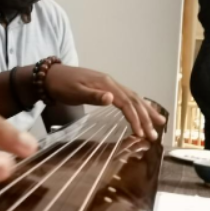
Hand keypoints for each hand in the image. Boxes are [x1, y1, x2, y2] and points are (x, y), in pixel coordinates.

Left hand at [44, 65, 165, 140]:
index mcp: (106, 84)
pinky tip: (141, 109)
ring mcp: (109, 84)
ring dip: (146, 110)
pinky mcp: (105, 87)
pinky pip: (126, 96)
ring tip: (160, 121)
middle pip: (134, 100)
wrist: (50, 76)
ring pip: (133, 97)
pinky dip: (137, 104)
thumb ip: (93, 96)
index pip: (126, 103)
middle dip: (146, 118)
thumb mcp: (75, 92)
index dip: (135, 119)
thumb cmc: (61, 86)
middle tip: (155, 134)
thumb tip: (111, 98)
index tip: (141, 134)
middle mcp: (111, 83)